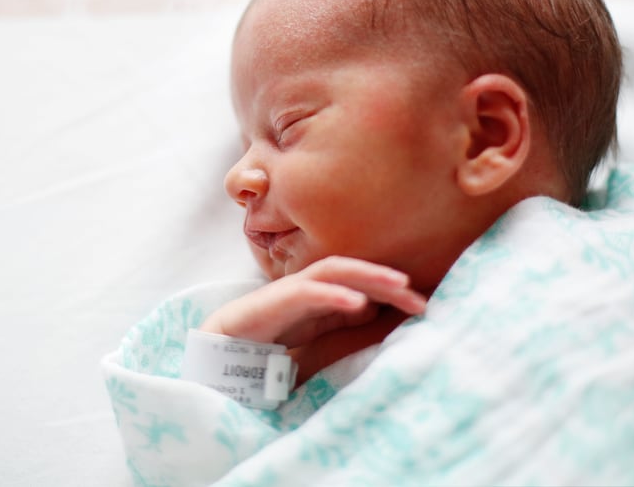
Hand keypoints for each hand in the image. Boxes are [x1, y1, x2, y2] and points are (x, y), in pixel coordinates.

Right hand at [199, 256, 426, 349]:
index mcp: (314, 300)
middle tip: (418, 292)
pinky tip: (358, 302)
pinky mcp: (268, 303)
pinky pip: (304, 293)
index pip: (358, 285)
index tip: (422, 305)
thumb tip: (374, 310)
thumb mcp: (311, 341)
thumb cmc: (260, 352)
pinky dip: (333, 294)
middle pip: (349, 272)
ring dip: (366, 276)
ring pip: (330, 272)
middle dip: (384, 278)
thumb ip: (337, 322)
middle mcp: (303, 290)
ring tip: (398, 285)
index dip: (390, 291)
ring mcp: (285, 293)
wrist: (211, 363)